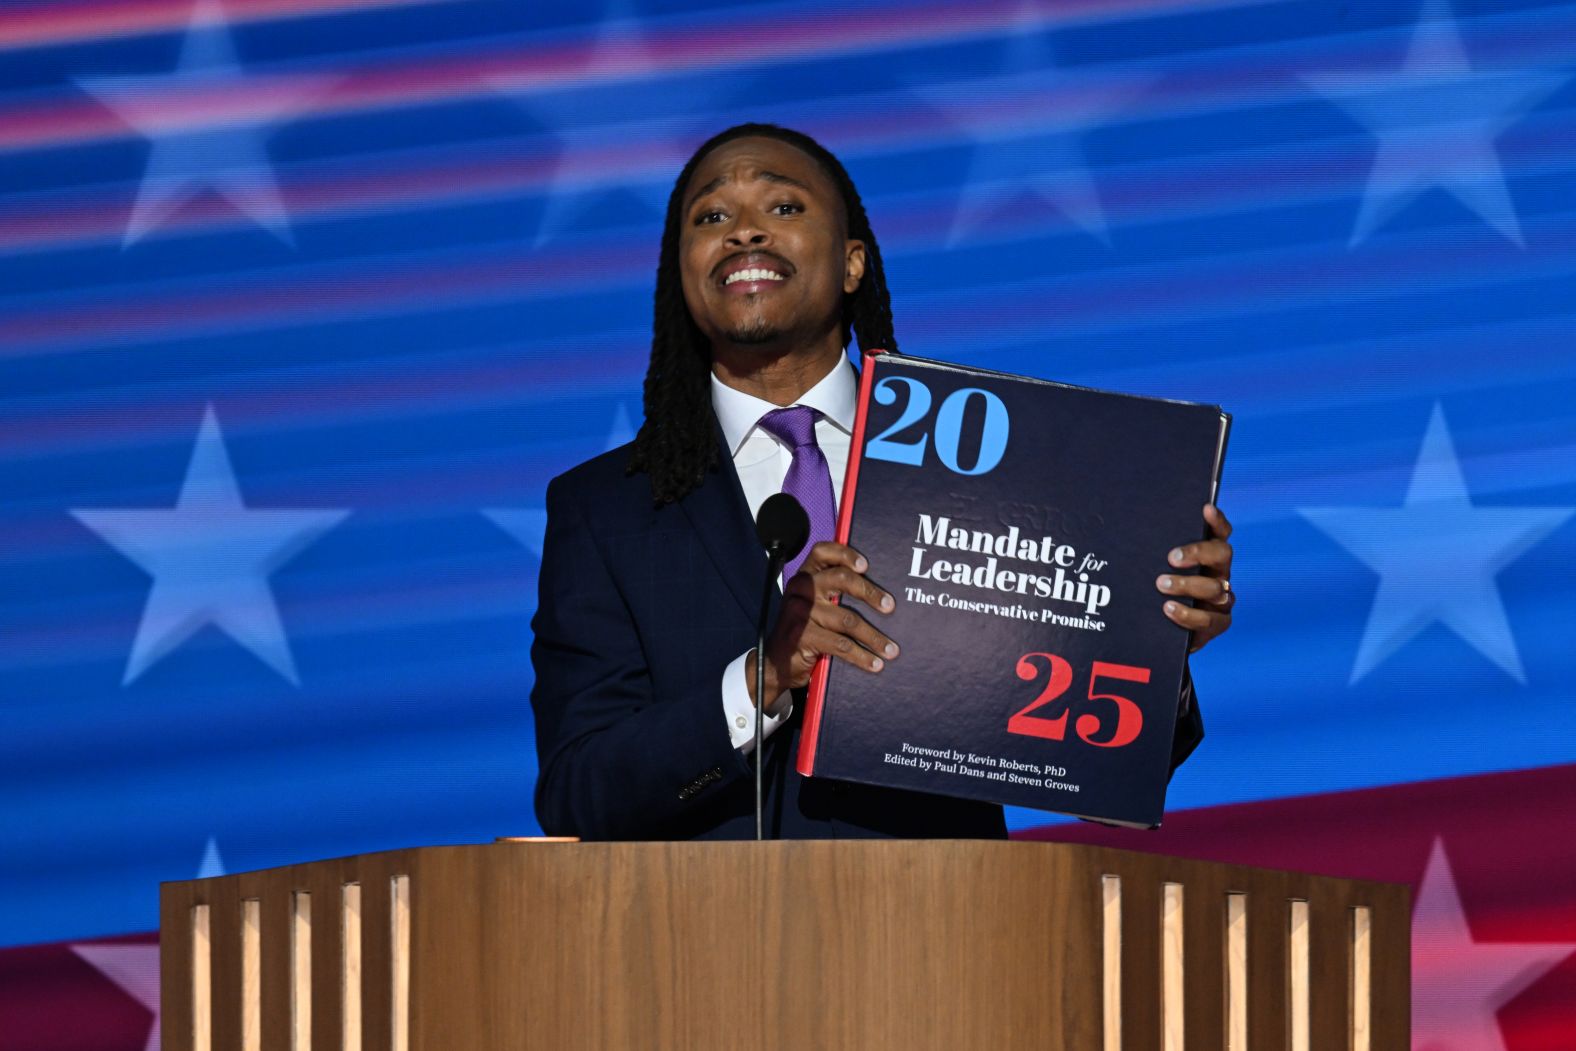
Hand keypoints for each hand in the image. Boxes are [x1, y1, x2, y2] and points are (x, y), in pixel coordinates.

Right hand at [746, 542, 897, 707]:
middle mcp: (801, 590)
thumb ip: (833, 593)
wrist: (776, 662)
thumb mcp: (812, 605)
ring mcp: (800, 613)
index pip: (822, 552)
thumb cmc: (803, 630)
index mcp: (804, 577)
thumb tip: (878, 592)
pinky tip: (875, 664)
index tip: (866, 565)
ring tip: (892, 650)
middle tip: (890, 607)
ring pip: (848, 620)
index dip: (845, 554)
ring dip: (874, 637)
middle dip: (870, 592)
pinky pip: (841, 645)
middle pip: (841, 579)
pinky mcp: (803, 637)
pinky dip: (862, 657)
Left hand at [1156, 503, 1234, 653]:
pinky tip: (1169, 609)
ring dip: (1187, 585)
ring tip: (1161, 585)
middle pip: (1223, 554)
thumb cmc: (1151, 591)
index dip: (1216, 520)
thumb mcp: (1149, 568)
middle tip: (1171, 558)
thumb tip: (1122, 525)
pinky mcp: (1217, 623)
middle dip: (1198, 552)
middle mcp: (1219, 573)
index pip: (1219, 533)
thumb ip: (1147, 551)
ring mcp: (1221, 599)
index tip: (1205, 509)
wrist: (1154, 632)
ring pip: (1215, 588)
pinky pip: (1210, 620)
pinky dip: (1188, 614)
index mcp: (1207, 556)